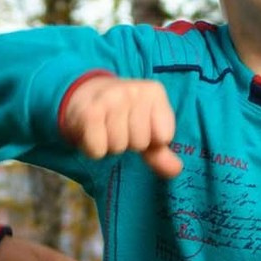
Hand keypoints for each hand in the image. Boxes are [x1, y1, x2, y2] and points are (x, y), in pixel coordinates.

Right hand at [59, 74, 181, 177]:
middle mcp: (133, 91)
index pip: (164, 136)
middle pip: (140, 143)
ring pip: (118, 147)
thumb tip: (176, 170)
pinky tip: (93, 133)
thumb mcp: (146, 129)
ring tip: (105, 129)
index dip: (150, 141)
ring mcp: (111, 98)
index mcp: (154, 92)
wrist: (85, 95)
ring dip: (109, 146)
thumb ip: (161, 152)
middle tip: (118, 128)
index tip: (139, 128)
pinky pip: (98, 150)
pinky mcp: (89, 112)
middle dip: (128, 143)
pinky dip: (94, 150)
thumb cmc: (122, 115)